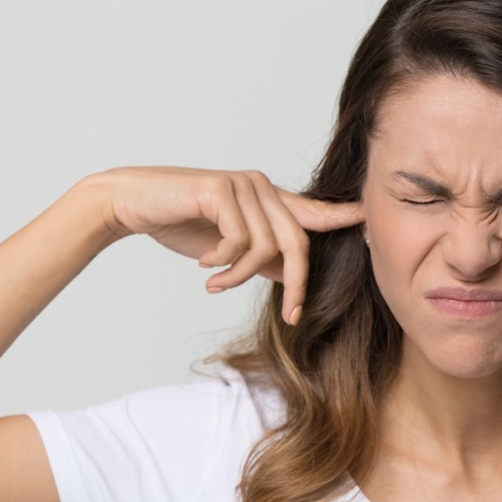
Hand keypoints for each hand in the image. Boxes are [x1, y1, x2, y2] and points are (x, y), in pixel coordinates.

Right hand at [85, 166, 363, 323]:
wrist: (132, 204)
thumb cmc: (182, 223)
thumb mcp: (230, 246)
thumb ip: (264, 258)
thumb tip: (295, 277)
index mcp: (268, 199)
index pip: (313, 212)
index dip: (342, 218)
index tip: (369, 222)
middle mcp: (262, 187)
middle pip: (298, 242)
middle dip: (299, 285)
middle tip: (291, 316)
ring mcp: (244, 185)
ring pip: (266, 247)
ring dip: (240, 276)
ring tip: (215, 283)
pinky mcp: (222, 189)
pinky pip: (240, 241)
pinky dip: (223, 262)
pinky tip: (204, 263)